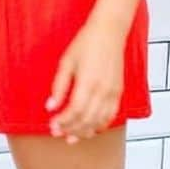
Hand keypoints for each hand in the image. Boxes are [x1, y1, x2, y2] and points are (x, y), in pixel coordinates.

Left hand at [46, 18, 124, 142]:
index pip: (75, 111)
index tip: (52, 126)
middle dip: (71, 129)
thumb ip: (59, 86)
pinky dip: (101, 124)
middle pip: (87, 119)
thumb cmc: (86, 44)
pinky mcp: (119, 92)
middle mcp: (104, 90)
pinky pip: (111, 114)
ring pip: (100, 120)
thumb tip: (50, 106)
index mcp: (88, 82)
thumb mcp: (66, 62)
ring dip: (85, 130)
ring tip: (72, 136)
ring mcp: (114, 92)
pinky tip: (91, 128)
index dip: (64, 122)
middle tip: (58, 133)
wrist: (109, 32)